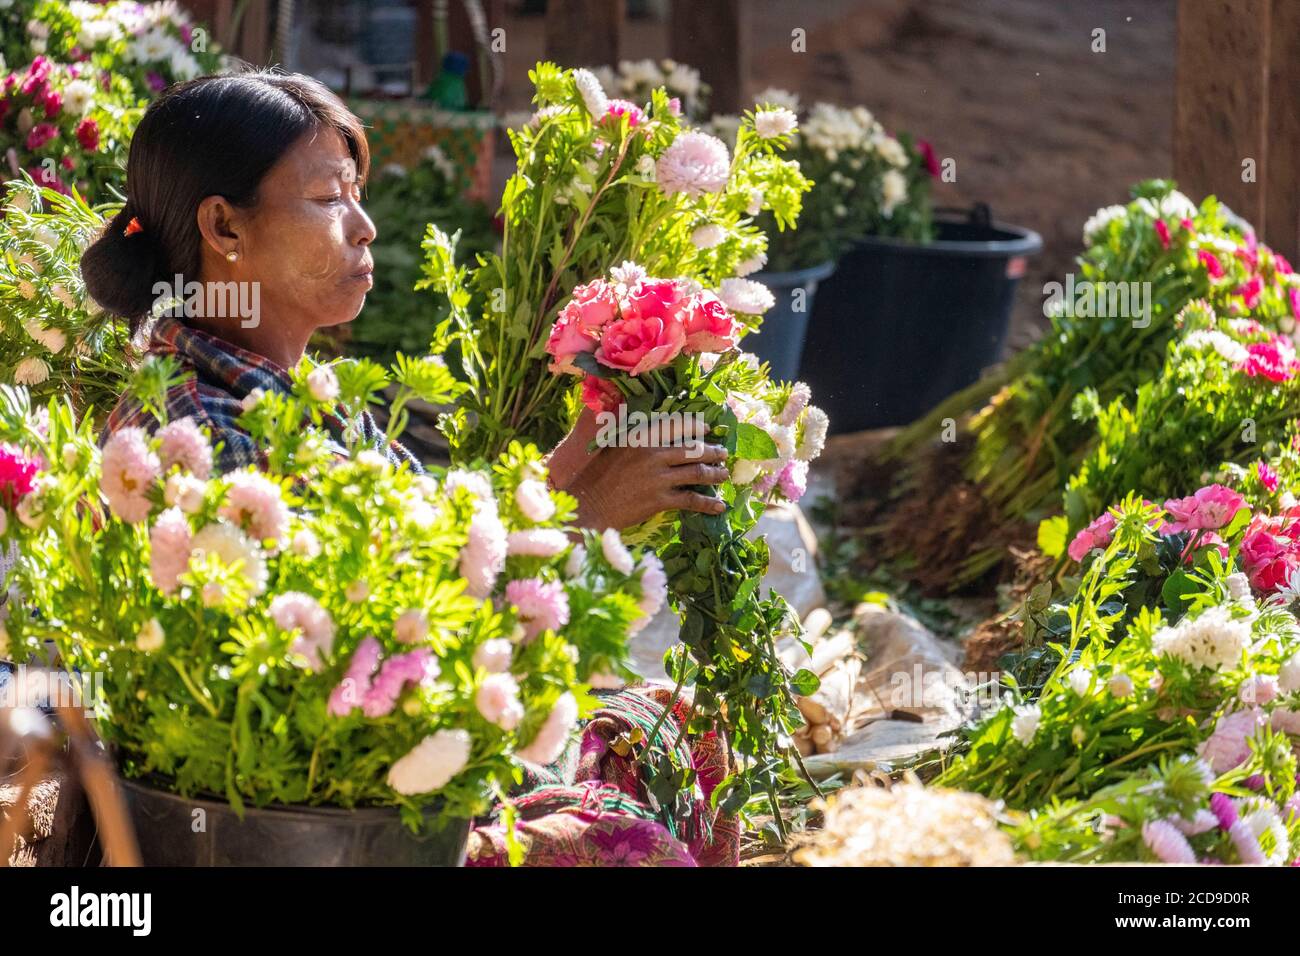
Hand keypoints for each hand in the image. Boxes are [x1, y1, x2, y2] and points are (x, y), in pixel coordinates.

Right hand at [547, 408, 728, 529]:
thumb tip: (644, 423)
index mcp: (639, 437)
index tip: (709, 429)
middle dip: (712, 451)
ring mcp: (657, 477)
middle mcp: (651, 454)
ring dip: (714, 474)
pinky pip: (691, 499)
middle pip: (691, 449)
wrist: (588, 507)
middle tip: (723, 453)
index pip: (674, 426)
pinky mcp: (660, 500)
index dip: (695, 426)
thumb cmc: (594, 478)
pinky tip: (719, 506)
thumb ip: (629, 434)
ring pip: (696, 472)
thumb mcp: (609, 447)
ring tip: (723, 475)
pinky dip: (707, 503)